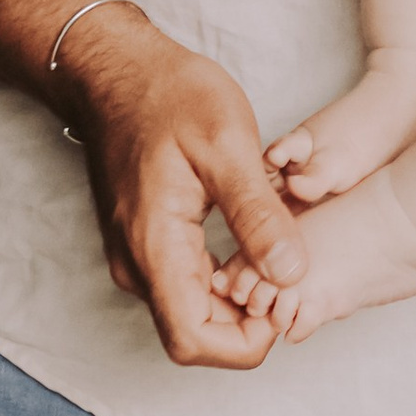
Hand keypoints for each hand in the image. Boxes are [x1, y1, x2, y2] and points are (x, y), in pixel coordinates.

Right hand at [57, 11, 305, 369]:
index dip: (246, 343)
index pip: (192, 341)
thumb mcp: (228, 146)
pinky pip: (188, 282)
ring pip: (193, 309)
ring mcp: (139, 256)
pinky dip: (227, 278)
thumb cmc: (172, 98)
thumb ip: (258, 215)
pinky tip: (261, 244)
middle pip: (195, 332)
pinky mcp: (149, 241)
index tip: (289, 306)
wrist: (118, 71)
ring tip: (286, 257)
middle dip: (249, 323)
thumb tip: (292, 273)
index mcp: (154, 248)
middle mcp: (138, 266)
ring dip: (240, 301)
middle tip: (297, 277)